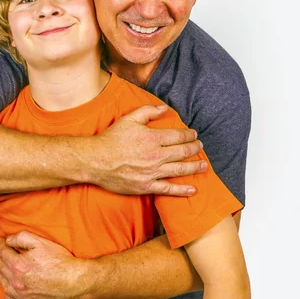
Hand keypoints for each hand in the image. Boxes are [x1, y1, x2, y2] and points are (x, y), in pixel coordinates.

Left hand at [0, 232, 90, 298]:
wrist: (75, 282)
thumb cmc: (61, 262)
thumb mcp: (41, 242)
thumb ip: (22, 238)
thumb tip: (9, 240)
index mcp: (18, 266)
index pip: (4, 253)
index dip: (1, 245)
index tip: (0, 241)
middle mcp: (17, 283)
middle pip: (3, 268)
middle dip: (0, 258)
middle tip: (0, 253)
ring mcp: (23, 297)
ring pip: (5, 286)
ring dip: (2, 277)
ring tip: (1, 272)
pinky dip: (8, 297)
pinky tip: (9, 293)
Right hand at [91, 105, 206, 196]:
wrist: (95, 160)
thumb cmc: (111, 138)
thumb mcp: (129, 119)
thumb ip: (148, 111)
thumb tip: (165, 108)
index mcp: (152, 138)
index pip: (178, 136)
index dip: (189, 134)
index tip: (194, 134)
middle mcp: (156, 156)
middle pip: (183, 152)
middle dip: (195, 148)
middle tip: (201, 147)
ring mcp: (152, 172)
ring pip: (180, 169)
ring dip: (195, 167)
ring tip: (204, 165)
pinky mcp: (146, 186)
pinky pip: (168, 189)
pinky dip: (182, 190)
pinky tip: (192, 189)